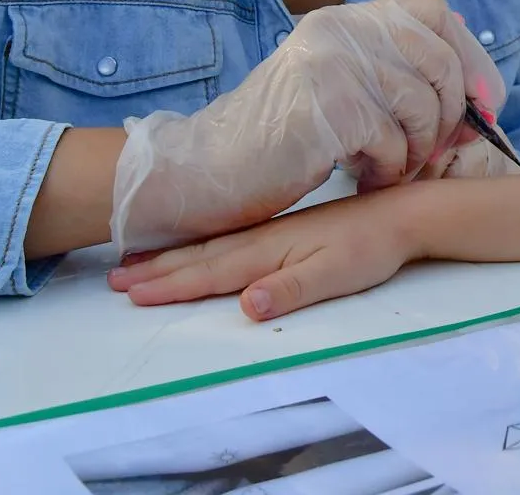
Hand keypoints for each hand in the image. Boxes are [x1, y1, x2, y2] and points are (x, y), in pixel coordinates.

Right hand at [109, 0, 505, 254]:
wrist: (209, 170)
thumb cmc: (284, 139)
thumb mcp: (340, 84)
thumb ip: (395, 71)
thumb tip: (480, 89)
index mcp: (346, 18)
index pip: (433, 12)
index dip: (468, 56)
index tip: (480, 102)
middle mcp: (340, 29)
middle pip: (438, 62)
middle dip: (448, 117)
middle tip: (426, 153)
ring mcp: (333, 65)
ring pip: (421, 106)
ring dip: (415, 151)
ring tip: (387, 169)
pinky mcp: (329, 110)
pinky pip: (392, 142)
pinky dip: (387, 170)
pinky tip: (362, 179)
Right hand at [111, 189, 417, 319]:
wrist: (405, 214)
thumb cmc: (372, 248)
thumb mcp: (336, 274)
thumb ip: (291, 289)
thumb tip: (247, 305)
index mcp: (270, 250)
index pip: (211, 273)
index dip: (170, 285)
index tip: (130, 293)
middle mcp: (264, 237)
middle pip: (201, 257)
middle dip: (157, 269)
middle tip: (114, 277)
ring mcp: (273, 231)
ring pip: (212, 246)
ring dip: (173, 255)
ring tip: (138, 260)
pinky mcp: (286, 231)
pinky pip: (229, 240)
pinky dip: (202, 246)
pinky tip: (197, 247)